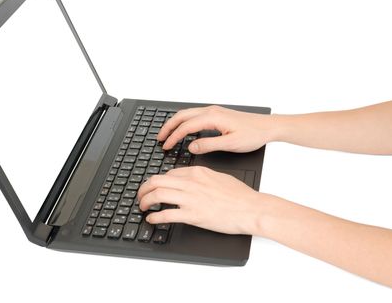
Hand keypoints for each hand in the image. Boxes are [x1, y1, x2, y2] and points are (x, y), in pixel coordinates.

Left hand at [137, 166, 264, 234]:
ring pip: (158, 194)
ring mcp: (191, 198)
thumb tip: (191, 180)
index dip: (158, 181)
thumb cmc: (240, 195)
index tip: (155, 187)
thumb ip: (202, 177)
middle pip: (157, 180)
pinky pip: (166, 213)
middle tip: (141, 195)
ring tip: (142, 206)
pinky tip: (152, 219)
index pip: (169, 173)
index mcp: (197, 172)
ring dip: (145, 201)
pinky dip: (155, 216)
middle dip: (144, 188)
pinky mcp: (193, 215)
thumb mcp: (219, 177)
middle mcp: (191, 183)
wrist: (251, 209)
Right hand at [157, 105, 272, 153]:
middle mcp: (211, 111)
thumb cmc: (253, 134)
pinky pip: (194, 115)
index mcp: (213, 117)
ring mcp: (214, 111)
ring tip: (167, 134)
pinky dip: (184, 122)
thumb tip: (191, 147)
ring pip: (187, 114)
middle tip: (159, 138)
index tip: (166, 146)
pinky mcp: (217, 114)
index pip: (186, 126)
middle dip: (168, 126)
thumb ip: (209, 145)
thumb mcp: (230, 144)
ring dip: (175, 123)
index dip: (174, 137)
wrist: (267, 126)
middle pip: (182, 116)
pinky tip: (183, 130)